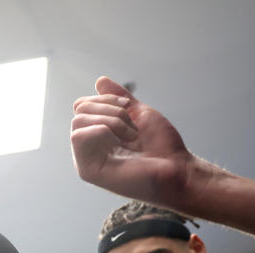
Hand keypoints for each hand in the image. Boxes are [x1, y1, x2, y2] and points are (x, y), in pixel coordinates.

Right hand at [71, 76, 194, 208]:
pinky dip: (101, 130)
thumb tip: (100, 80)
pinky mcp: (87, 170)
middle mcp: (89, 147)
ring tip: (130, 136)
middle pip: (79, 110)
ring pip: (78, 121)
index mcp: (98, 134)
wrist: (177, 168)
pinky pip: (77, 137)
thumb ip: (119, 98)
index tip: (128, 106)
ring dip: (109, 120)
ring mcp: (86, 159)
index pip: (83, 105)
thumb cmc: (162, 146)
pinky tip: (121, 142)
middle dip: (109, 108)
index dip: (106, 98)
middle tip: (131, 126)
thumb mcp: (138, 113)